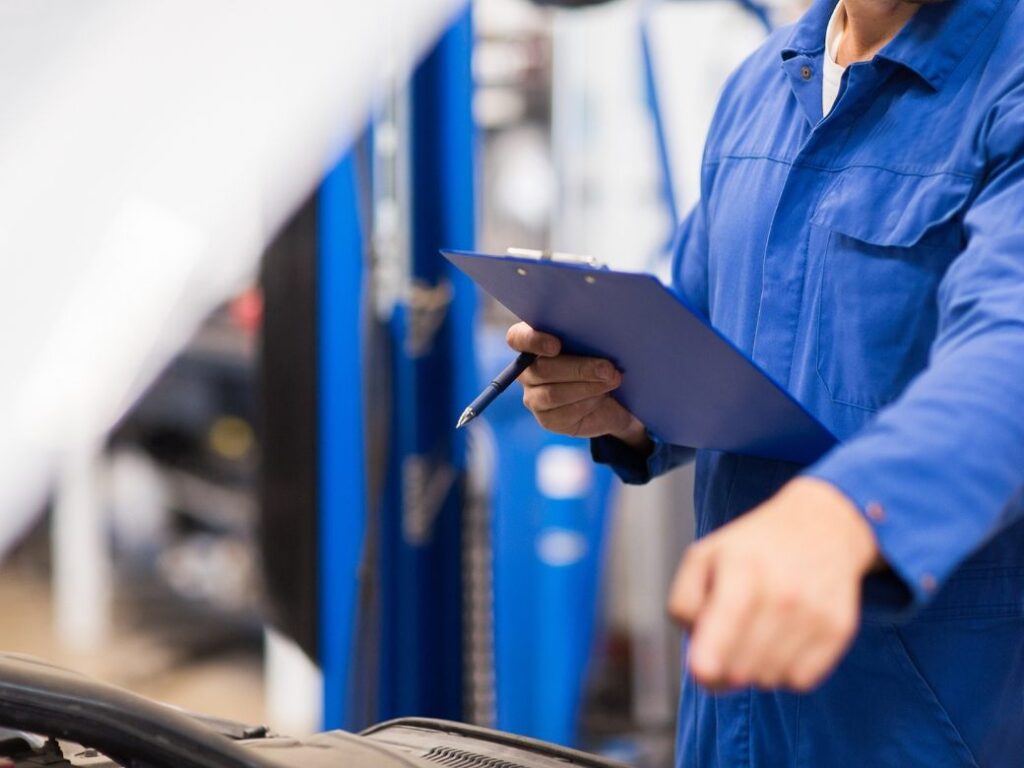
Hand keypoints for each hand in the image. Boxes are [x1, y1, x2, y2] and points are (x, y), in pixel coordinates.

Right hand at [506, 322, 650, 452]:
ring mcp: (534, 397)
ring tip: (613, 381)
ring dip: (587, 387)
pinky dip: (587, 404)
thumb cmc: (601, 361)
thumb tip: (597, 331)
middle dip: (578, 369)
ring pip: (553, 394)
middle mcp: (528, 371)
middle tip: (607, 369)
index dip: (533, 340)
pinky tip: (602, 397)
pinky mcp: (547, 419)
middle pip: (542, 369)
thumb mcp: (596, 344)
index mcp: (533, 343)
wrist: (613, 398)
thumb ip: (586, 336)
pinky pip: (564, 413)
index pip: (517, 338)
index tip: (556, 345)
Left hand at [668, 477, 879, 691]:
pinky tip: (783, 638)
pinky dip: (785, 670)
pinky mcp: (839, 630)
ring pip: (768, 680)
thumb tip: (694, 642)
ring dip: (754, 668)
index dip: (705, 668)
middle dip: (723, 666)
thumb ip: (684, 600)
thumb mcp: (704, 556)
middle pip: (739, 671)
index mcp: (741, 572)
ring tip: (756, 633)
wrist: (822, 526)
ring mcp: (814, 614)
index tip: (702, 669)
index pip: (720, 640)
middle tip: (725, 642)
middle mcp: (781, 595)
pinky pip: (800, 681)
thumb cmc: (753, 547)